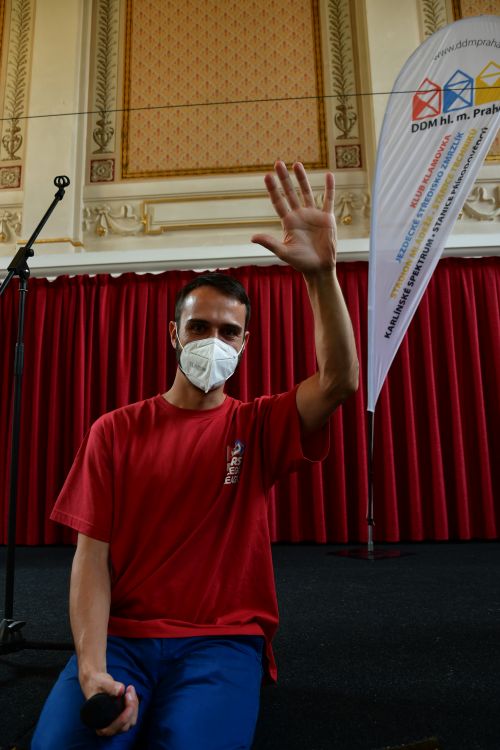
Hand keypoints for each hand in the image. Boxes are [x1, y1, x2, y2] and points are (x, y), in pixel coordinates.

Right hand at [80, 671, 138, 736]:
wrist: (95, 681)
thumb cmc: (95, 683)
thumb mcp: (100, 683)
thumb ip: (110, 686)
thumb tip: (120, 690)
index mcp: (97, 724)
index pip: (114, 728)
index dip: (124, 717)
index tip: (127, 699)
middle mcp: (106, 727)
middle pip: (125, 725)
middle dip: (131, 707)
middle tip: (129, 689)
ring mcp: (115, 723)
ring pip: (131, 721)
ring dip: (134, 705)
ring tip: (130, 688)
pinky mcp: (120, 717)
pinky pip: (132, 715)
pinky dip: (134, 703)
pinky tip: (130, 691)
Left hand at [251, 161, 336, 275]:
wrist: (319, 268)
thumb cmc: (300, 262)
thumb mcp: (283, 252)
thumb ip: (270, 243)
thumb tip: (252, 238)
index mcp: (288, 222)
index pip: (278, 201)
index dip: (273, 189)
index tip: (267, 176)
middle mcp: (299, 215)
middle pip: (290, 192)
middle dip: (284, 178)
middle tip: (278, 163)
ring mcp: (313, 215)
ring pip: (307, 192)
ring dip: (302, 178)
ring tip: (297, 164)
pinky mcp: (327, 218)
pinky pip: (328, 199)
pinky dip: (329, 188)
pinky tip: (329, 175)